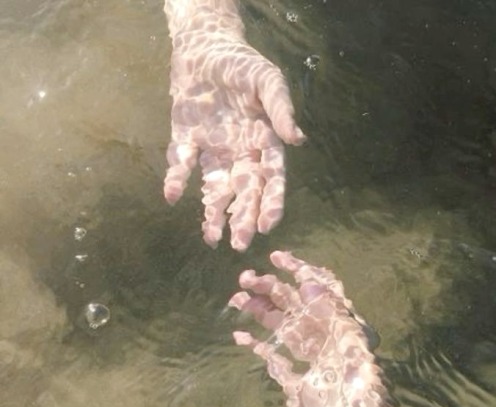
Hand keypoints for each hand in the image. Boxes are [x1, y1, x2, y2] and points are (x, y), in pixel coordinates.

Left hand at [164, 20, 304, 251]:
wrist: (204, 48)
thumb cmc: (241, 63)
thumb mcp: (267, 80)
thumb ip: (280, 109)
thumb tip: (298, 139)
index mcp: (263, 142)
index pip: (271, 178)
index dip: (271, 202)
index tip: (266, 225)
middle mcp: (240, 154)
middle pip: (244, 191)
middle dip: (243, 218)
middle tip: (239, 243)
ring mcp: (213, 151)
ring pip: (216, 188)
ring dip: (213, 213)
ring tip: (211, 239)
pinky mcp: (187, 142)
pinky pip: (183, 165)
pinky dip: (176, 180)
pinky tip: (172, 197)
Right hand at [229, 251, 439, 406]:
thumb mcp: (358, 359)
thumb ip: (336, 319)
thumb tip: (309, 283)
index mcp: (349, 332)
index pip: (324, 292)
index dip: (300, 272)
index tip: (275, 258)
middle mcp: (331, 343)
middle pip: (298, 309)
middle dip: (273, 291)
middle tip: (244, 279)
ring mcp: (314, 365)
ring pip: (285, 331)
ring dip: (262, 315)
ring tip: (237, 301)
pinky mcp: (301, 388)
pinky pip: (278, 362)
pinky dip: (260, 348)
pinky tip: (241, 337)